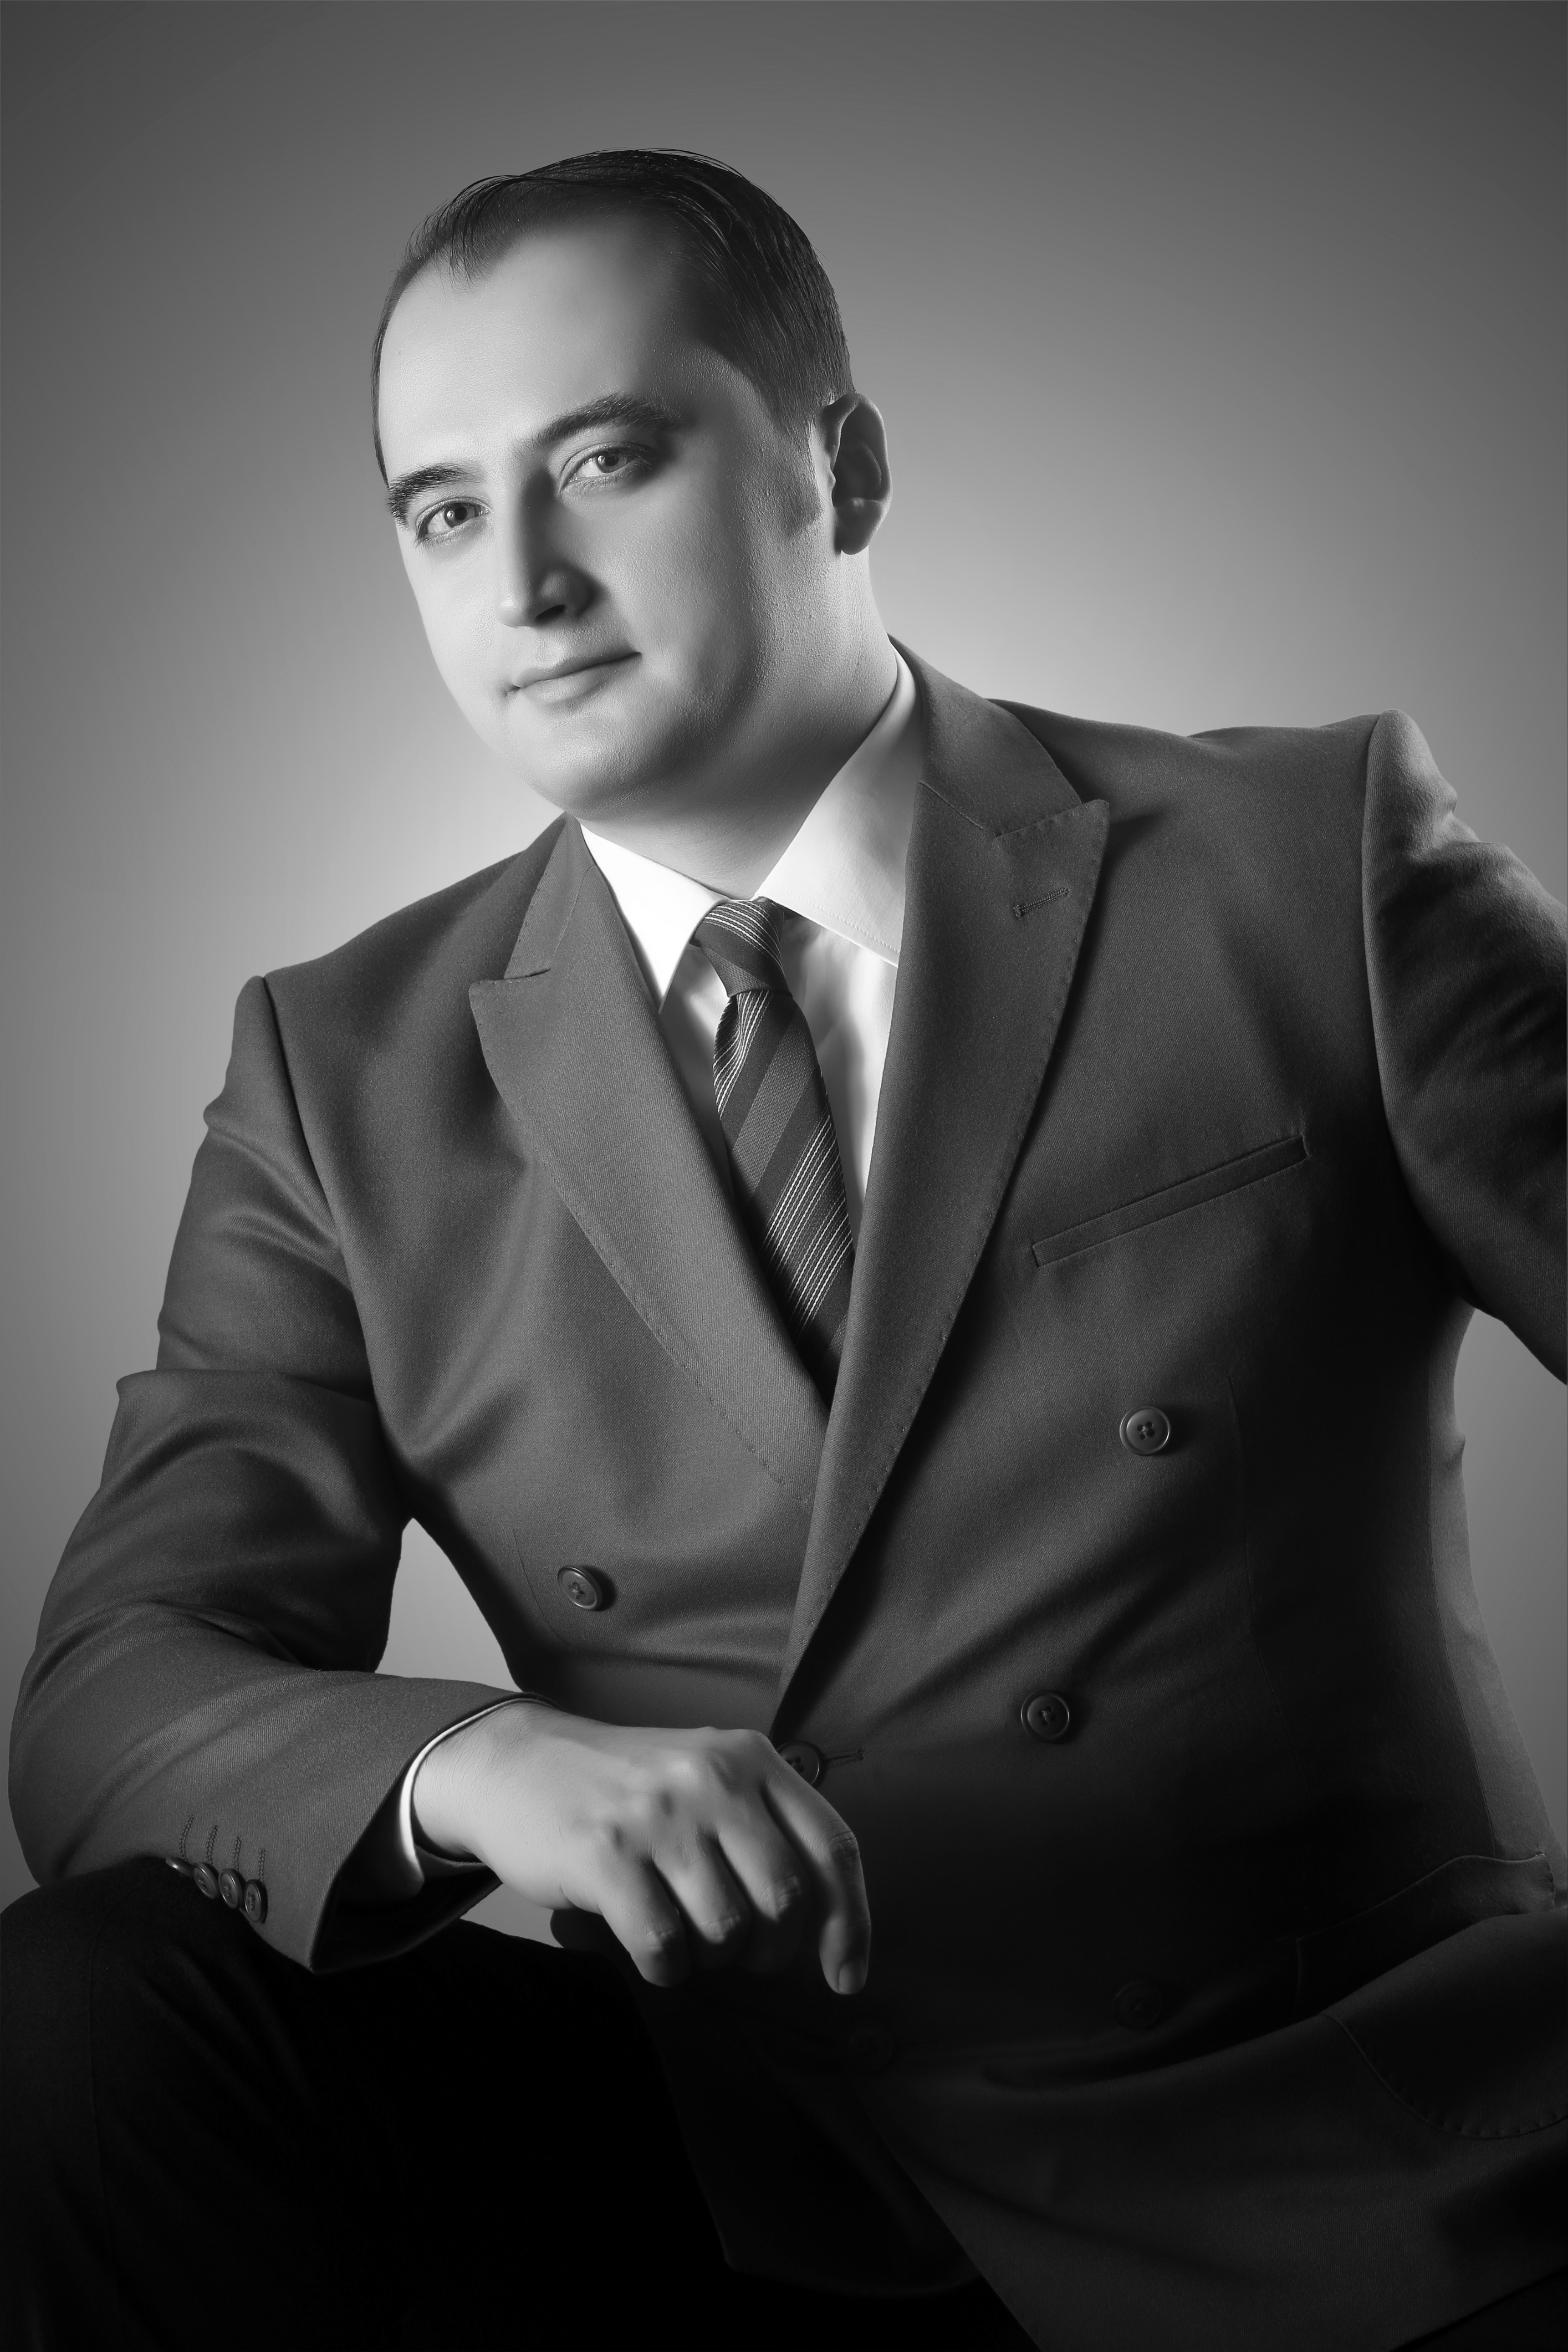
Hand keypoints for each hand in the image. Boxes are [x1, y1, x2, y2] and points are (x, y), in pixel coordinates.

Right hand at [411, 1703, 870, 1994]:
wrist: (515, 1762)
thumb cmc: (626, 1791)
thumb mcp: (706, 1782)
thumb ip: (767, 1834)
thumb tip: (830, 1931)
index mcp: (750, 1758)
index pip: (832, 1848)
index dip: (850, 1923)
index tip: (847, 1977)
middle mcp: (712, 1777)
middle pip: (785, 1900)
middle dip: (770, 1949)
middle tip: (738, 1951)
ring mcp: (659, 1814)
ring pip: (727, 1929)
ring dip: (710, 1957)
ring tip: (680, 1933)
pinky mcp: (605, 1854)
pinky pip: (665, 1947)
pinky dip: (664, 1968)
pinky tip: (646, 1947)